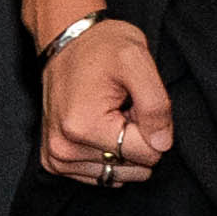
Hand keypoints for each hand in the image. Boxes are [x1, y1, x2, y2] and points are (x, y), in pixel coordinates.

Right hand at [35, 17, 171, 188]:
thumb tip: (162, 144)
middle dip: (135, 138)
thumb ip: (157, 105)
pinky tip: (98, 128)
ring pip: (119, 175)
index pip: (148, 154)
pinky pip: (100, 176)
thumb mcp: (137, 61)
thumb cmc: (101, 46)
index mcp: (83, 127)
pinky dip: (107, 155)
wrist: (67, 39)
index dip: (151, 126)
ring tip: (108, 115)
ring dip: (121, 147)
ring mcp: (57, 158)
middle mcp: (64, 149)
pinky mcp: (54, 162)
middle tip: (121, 107)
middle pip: (134, 169)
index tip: (134, 102)